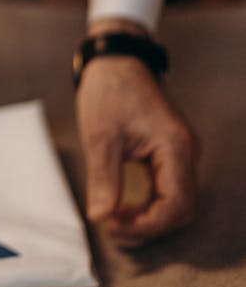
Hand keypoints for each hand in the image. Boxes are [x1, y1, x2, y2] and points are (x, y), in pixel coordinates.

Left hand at [76, 28, 200, 244]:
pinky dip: (149, 204)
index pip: (175, 206)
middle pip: (180, 210)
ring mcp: (181, 152)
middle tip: (112, 227)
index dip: (146, 225)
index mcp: (175, 147)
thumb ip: (104, 180)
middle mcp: (186, 152)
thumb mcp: (101, 137)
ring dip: (149, 218)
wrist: (116, 59)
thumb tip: (102, 217)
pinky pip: (168, 189)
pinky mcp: (170, 152)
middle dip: (148, 226)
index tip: (113, 226)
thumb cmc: (110, 90)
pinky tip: (124, 206)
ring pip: (176, 203)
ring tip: (115, 219)